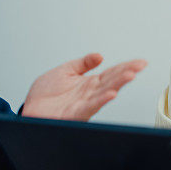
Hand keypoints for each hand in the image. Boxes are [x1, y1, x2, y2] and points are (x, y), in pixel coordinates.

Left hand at [21, 53, 146, 120]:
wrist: (30, 110)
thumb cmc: (44, 96)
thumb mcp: (64, 71)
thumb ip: (82, 63)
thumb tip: (99, 55)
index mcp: (89, 83)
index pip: (112, 73)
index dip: (126, 66)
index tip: (140, 62)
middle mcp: (90, 93)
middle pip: (112, 81)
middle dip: (127, 73)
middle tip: (139, 66)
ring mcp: (85, 104)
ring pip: (105, 93)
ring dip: (119, 84)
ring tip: (130, 75)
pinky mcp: (76, 114)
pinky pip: (91, 107)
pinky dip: (102, 100)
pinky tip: (111, 94)